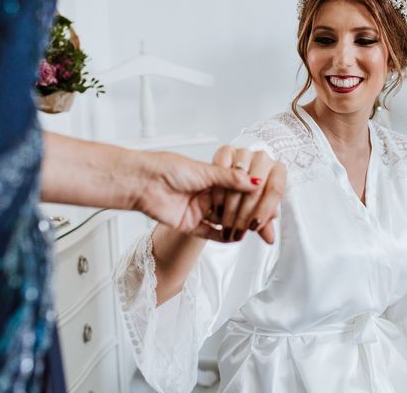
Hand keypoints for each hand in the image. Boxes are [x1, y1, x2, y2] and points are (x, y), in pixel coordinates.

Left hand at [133, 151, 259, 232]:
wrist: (141, 181)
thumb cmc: (167, 168)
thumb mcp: (205, 170)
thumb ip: (230, 178)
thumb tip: (254, 182)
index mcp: (210, 177)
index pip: (237, 188)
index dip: (251, 195)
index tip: (265, 199)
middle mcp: (204, 193)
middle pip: (231, 206)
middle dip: (247, 212)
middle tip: (262, 218)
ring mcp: (197, 209)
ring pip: (222, 220)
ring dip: (236, 226)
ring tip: (252, 229)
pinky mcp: (188, 224)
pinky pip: (207, 233)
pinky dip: (220, 237)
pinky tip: (234, 238)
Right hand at [209, 146, 285, 243]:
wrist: (225, 176)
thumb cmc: (245, 192)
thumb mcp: (255, 207)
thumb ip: (262, 221)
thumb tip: (270, 238)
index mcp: (277, 170)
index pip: (276, 190)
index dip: (265, 211)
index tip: (254, 227)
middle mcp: (263, 158)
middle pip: (257, 188)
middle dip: (245, 215)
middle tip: (237, 231)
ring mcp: (244, 152)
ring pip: (239, 181)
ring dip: (231, 208)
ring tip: (226, 225)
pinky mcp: (226, 150)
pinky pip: (223, 172)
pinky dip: (219, 193)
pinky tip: (217, 208)